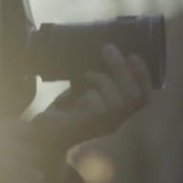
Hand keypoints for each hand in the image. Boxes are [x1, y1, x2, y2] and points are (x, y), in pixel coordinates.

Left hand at [32, 43, 152, 148]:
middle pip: (134, 97)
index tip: (134, 55)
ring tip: (87, 75)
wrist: (39, 135)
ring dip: (102, 80)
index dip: (143, 77)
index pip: (143, 98)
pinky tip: (77, 98)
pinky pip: (99, 108)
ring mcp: (104, 127)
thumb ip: (94, 81)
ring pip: (119, 101)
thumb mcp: (81, 91)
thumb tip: (99, 55)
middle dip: (122, 69)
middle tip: (108, 47)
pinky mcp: (90, 128)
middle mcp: (115, 123)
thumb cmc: (61, 112)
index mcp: (117, 114)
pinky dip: (89, 95)